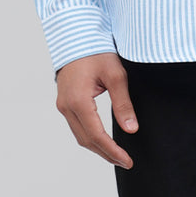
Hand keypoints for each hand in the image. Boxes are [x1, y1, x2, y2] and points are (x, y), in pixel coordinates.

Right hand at [55, 51, 138, 168]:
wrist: (77, 35)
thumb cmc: (96, 50)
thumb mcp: (116, 74)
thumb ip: (123, 103)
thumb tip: (132, 129)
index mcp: (78, 100)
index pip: (96, 135)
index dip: (112, 150)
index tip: (127, 160)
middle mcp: (66, 106)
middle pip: (86, 140)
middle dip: (106, 153)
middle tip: (125, 161)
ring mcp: (63, 105)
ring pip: (80, 135)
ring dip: (97, 147)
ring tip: (116, 154)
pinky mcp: (64, 102)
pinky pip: (76, 126)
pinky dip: (90, 136)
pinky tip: (102, 139)